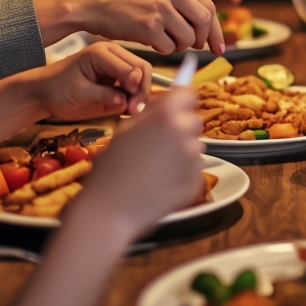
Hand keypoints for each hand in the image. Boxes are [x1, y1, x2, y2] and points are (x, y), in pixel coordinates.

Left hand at [32, 42, 152, 119]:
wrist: (44, 94)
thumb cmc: (56, 88)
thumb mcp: (78, 91)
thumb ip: (103, 94)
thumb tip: (125, 100)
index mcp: (103, 53)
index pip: (132, 67)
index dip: (137, 86)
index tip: (131, 105)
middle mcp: (114, 56)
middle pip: (143, 69)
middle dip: (142, 90)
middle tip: (134, 110)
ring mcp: (117, 69)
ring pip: (143, 79)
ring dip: (141, 96)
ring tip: (131, 111)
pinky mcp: (116, 82)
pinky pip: (134, 89)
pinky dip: (135, 99)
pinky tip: (128, 110)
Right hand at [74, 0, 223, 54]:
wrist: (92, 1)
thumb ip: (182, 1)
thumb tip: (208, 24)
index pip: (208, 7)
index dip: (216, 29)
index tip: (219, 45)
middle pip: (203, 22)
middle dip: (202, 39)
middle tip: (196, 47)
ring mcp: (159, 9)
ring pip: (187, 38)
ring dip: (180, 45)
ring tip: (165, 39)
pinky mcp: (147, 27)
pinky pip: (168, 47)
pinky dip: (163, 49)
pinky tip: (151, 40)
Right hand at [77, 87, 203, 235]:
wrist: (110, 211)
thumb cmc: (110, 169)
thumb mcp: (124, 130)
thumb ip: (150, 112)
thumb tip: (168, 101)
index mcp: (165, 116)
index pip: (189, 94)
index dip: (181, 100)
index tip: (176, 108)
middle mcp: (184, 134)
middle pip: (194, 120)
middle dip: (181, 128)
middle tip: (159, 143)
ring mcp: (193, 160)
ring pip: (194, 146)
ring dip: (181, 152)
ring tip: (155, 167)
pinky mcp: (195, 181)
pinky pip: (192, 170)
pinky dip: (181, 174)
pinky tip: (160, 183)